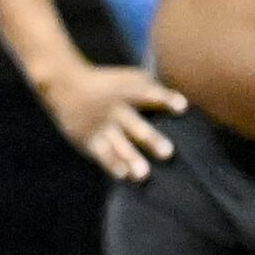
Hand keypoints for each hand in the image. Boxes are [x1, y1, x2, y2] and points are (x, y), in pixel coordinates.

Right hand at [42, 65, 185, 180]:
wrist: (64, 84)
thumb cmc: (109, 84)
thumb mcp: (130, 78)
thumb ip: (155, 91)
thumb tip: (190, 104)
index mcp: (128, 91)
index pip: (149, 94)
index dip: (165, 99)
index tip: (182, 107)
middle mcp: (115, 109)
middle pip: (136, 125)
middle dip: (151, 139)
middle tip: (168, 153)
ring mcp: (102, 126)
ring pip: (119, 145)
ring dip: (131, 159)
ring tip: (143, 174)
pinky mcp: (90, 140)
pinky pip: (102, 155)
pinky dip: (113, 165)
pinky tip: (125, 176)